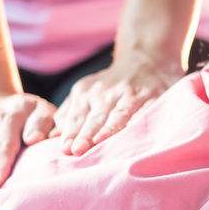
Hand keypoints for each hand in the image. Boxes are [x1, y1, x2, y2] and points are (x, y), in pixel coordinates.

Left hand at [52, 55, 182, 154]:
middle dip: (86, 134)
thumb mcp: (85, 91)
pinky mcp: (155, 97)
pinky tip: (134, 136)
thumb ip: (70, 113)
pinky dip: (139, 124)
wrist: (146, 59)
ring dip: (110, 129)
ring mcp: (132, 94)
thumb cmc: (110, 84)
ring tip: (99, 143)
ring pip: (120, 115)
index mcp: (86, 91)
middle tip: (77, 150)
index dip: (71, 133)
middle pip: (96, 117)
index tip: (64, 149)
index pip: (77, 116)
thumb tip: (53, 135)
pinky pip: (146, 112)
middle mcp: (108, 92)